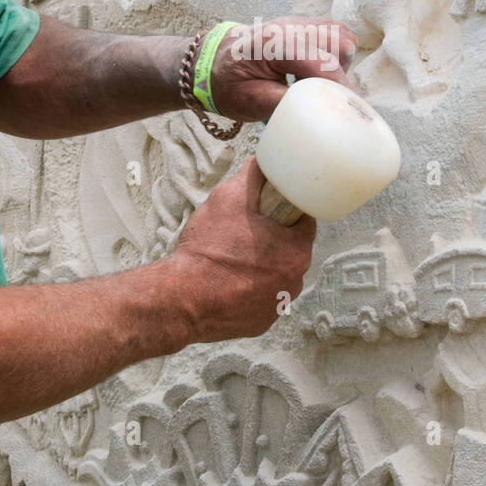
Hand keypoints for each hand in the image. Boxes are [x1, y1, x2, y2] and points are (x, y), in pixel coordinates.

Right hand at [167, 158, 315, 343]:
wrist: (181, 298)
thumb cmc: (208, 249)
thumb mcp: (229, 197)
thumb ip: (252, 175)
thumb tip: (262, 162)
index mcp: (297, 251)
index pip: (304, 221)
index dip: (286, 210)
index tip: (269, 208)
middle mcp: (295, 282)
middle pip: (290, 249)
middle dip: (272, 238)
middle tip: (245, 230)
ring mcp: (277, 306)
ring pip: (275, 274)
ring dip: (261, 265)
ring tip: (233, 256)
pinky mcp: (260, 323)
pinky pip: (260, 298)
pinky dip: (248, 289)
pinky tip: (228, 280)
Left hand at [208, 16, 356, 121]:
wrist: (210, 62)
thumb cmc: (227, 84)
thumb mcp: (251, 102)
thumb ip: (286, 103)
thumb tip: (318, 108)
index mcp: (275, 43)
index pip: (324, 63)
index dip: (339, 87)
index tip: (343, 108)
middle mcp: (290, 25)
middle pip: (340, 43)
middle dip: (340, 72)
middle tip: (322, 93)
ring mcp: (297, 21)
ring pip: (340, 36)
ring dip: (338, 61)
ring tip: (315, 81)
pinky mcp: (301, 24)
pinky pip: (332, 34)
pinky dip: (332, 53)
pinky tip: (312, 71)